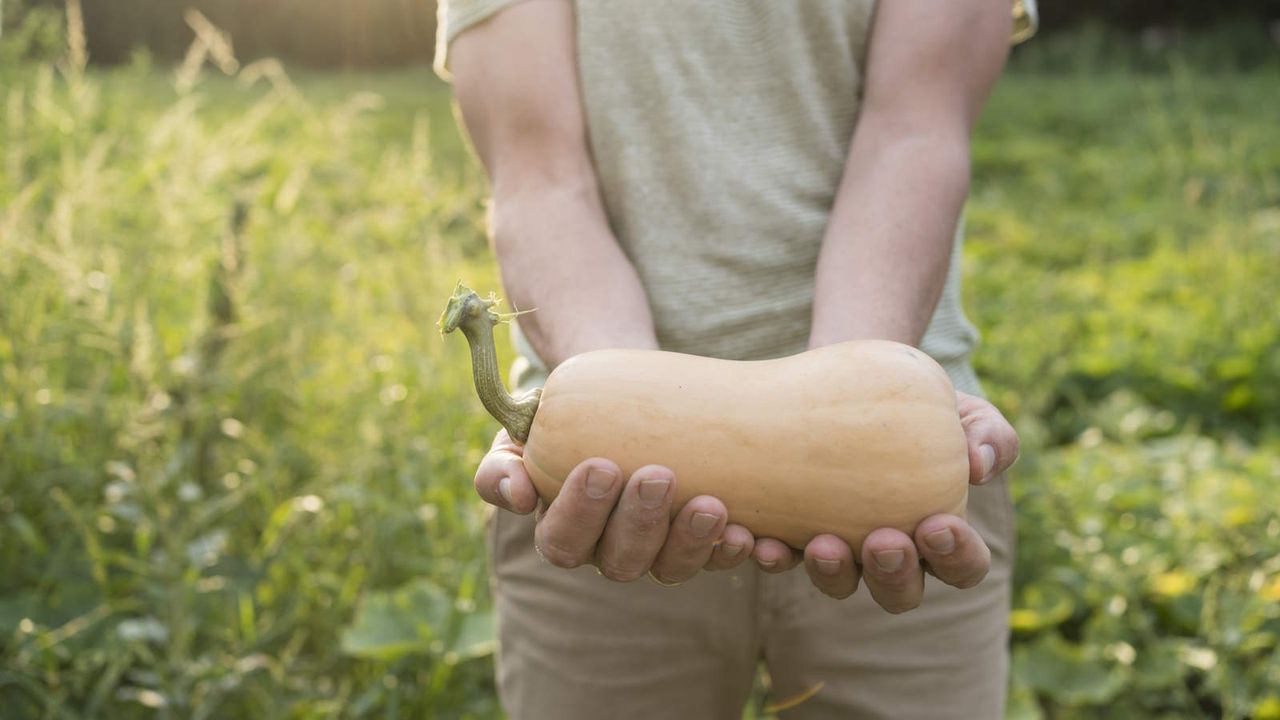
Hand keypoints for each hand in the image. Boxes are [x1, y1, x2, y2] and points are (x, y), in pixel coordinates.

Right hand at [474, 429, 756, 584]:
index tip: (602, 465)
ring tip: (713, 505)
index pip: (563, 541)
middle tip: (659, 476)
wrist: (625, 396)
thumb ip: (504, 464)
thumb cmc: (567, 416)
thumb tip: (516, 496)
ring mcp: (661, 550)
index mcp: (564, 532)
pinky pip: (722, 559)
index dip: (581, 512)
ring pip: (673, 567)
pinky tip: (753, 534)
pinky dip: (738, 552)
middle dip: (642, 523)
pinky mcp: (705, 541)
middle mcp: (611, 551)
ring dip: (694, 543)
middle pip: (622, 560)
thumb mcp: (523, 432)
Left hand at [750, 390, 1018, 610]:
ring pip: (837, 583)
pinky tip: (754, 536)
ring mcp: (839, 550)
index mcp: (940, 538)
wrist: (851, 380)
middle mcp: (888, 556)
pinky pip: (779, 557)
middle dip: (891, 573)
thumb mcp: (966, 412)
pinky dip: (768, 554)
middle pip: (898, 591)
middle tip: (881, 541)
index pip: (961, 565)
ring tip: (821, 544)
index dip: (955, 555)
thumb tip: (979, 464)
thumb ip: (988, 436)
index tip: (937, 524)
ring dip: (829, 572)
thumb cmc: (920, 405)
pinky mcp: (790, 533)